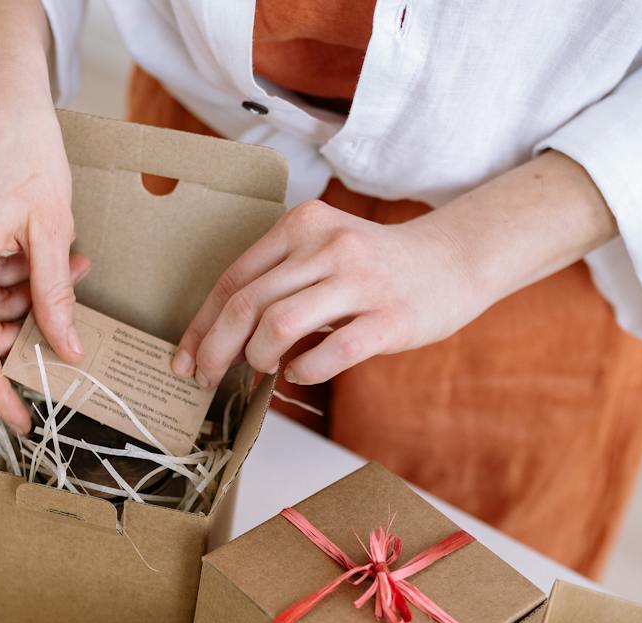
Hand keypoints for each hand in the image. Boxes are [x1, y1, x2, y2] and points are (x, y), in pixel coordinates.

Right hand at [0, 0, 87, 433]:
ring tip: (61, 260)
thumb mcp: (53, 227)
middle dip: (26, 324)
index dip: (0, 394)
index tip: (23, 422)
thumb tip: (68, 351)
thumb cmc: (22, 144)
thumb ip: (56, 297)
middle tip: (69, 300)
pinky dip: (1, 275)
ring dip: (19, 295)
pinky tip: (29, 245)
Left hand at [174, 151, 617, 387]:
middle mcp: (327, 246)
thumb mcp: (323, 252)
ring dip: (257, 359)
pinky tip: (299, 374)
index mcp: (302, 224)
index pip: (233, 279)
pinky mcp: (388, 318)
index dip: (201, 325)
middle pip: (247, 304)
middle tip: (208, 379)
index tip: (185, 360)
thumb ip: (279, 282)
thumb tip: (222, 337)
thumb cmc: (377, 267)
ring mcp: (359, 281)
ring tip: (260, 372)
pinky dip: (302, 372)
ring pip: (278, 326)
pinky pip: (329, 352)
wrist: (455, 260)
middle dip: (216, 350)